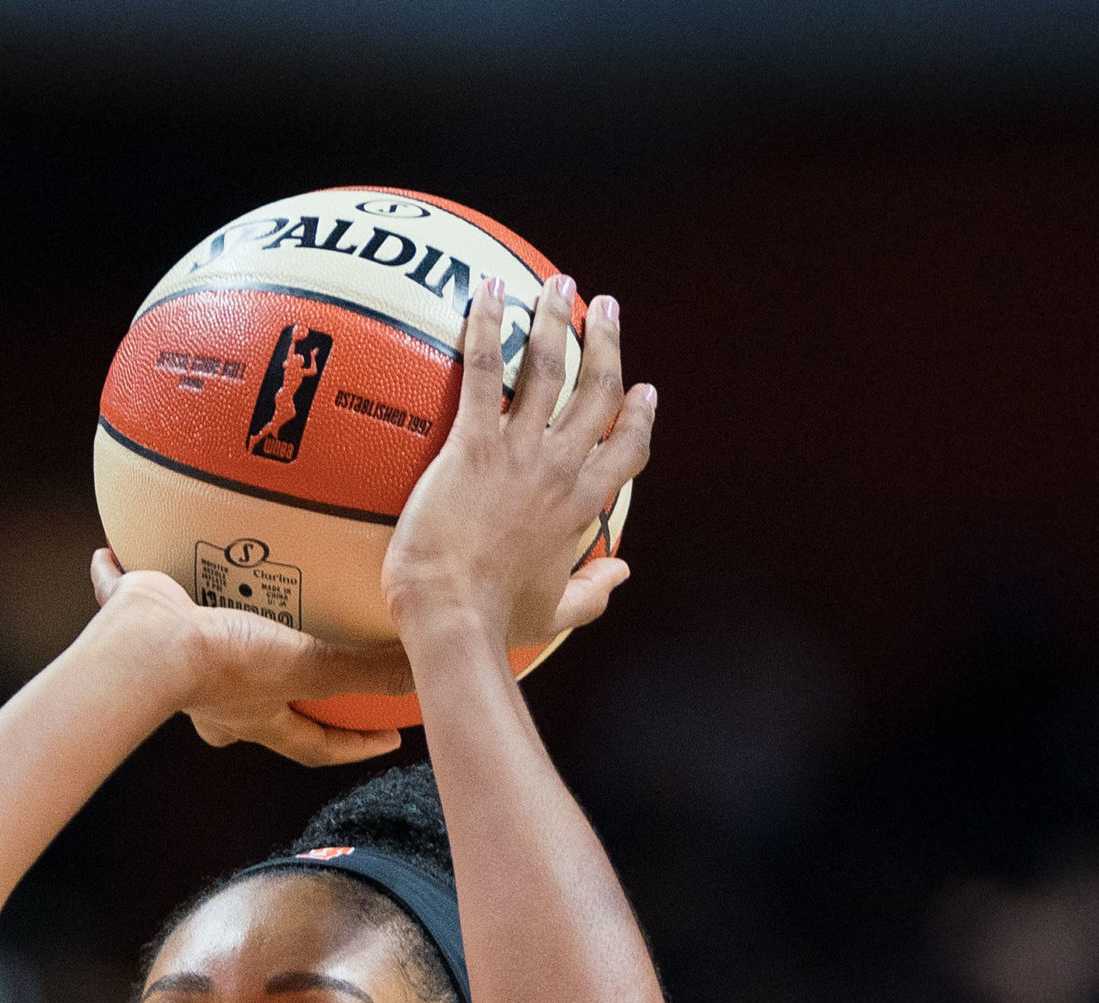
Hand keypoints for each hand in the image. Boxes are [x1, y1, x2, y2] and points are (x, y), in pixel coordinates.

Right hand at [86, 551, 411, 765]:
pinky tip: (112, 552)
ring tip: (222, 599)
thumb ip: (363, 671)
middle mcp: (213, 701)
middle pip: (252, 709)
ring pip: (193, 657)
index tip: (385, 740)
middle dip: (274, 699)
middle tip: (296, 680)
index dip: (351, 745)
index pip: (314, 744)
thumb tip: (424, 676)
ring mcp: (171, 665)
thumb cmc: (223, 663)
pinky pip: (121, 596)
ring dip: (207, 633)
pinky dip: (116, 577)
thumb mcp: (306, 664)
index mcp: (255, 716)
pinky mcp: (131, 624)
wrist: (147, 646)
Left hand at [380, 275, 652, 651]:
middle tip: (605, 308)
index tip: (644, 390)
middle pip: (596, 392)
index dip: (638, 417)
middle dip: (606, 343)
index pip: (626, 450)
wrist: (454, 618)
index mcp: (583, 506)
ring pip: (548, 369)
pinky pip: (481, 372)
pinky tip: (489, 290)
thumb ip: (593, 591)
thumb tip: (622, 572)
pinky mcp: (472, 445)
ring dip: (556, 320)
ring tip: (558, 284)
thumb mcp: (555, 613)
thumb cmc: (497, 622)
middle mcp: (560, 469)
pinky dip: (486, 326)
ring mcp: (518, 453)